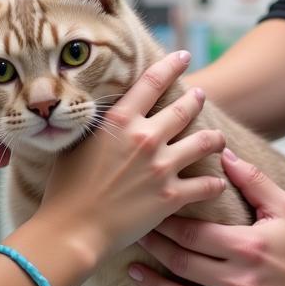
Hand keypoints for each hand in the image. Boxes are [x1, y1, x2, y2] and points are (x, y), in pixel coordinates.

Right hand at [36, 51, 229, 261]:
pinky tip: (218, 182)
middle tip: (201, 95)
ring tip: (219, 137)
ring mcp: (161, 167)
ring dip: (214, 138)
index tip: (183, 56)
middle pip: (184, 108)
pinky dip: (214, 183)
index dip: (171, 65)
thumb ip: (99, 127)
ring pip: (204, 142)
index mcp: (120, 121)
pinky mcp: (171, 196)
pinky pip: (206, 185)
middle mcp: (145, 138)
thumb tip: (106, 115)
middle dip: (196, 98)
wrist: (73, 228)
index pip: (152, 82)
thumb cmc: (66, 188)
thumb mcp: (77, 144)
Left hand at [128, 150, 284, 285]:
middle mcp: (241, 283)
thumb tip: (223, 154)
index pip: (191, 234)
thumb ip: (252, 180)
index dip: (164, 223)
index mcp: (247, 247)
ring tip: (135, 274)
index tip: (147, 212)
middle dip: (154, 249)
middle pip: (182, 264)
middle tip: (132, 236)